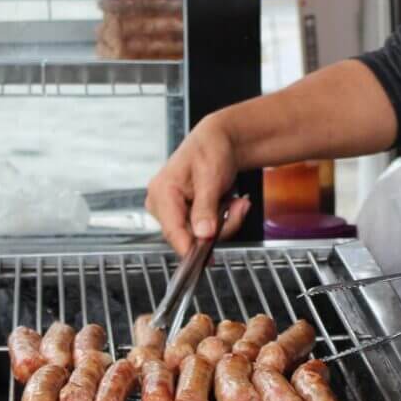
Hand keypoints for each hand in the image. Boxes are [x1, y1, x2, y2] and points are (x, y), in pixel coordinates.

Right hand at [145, 114, 252, 256]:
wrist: (220, 141)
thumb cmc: (210, 149)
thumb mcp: (211, 177)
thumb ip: (205, 207)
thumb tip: (202, 234)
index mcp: (162, 191)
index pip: (171, 229)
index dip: (188, 247)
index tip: (205, 259)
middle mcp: (162, 204)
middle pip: (189, 236)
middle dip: (219, 226)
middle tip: (238, 208)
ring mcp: (174, 212)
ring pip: (200, 236)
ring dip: (225, 223)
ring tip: (236, 202)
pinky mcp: (186, 216)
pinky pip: (206, 231)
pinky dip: (223, 221)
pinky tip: (230, 203)